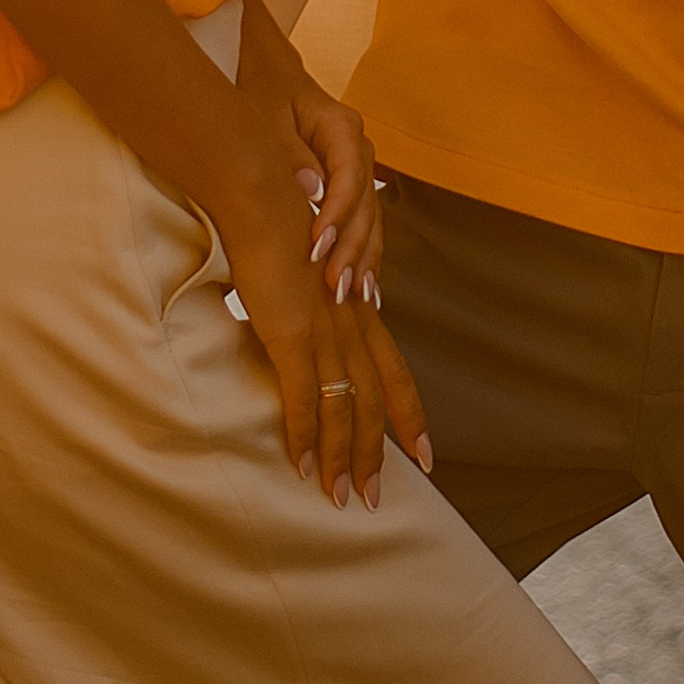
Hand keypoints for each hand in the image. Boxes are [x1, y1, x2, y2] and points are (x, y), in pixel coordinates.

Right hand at [210, 137, 431, 508]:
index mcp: (353, 304)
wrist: (262, 184)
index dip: (407, 411)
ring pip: (344, 407)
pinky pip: (303, 398)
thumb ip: (307, 289)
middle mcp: (348, 318)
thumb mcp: (302, 256)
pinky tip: (301, 467)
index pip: (391, 367)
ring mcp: (323, 327)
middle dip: (382, 450)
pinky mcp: (290, 332)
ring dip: (343, 458)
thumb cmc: (276, 209)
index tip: (421, 449)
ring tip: (344, 499)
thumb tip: (300, 306)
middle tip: (385, 495)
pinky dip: (303, 436)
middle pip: (377, 396)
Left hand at [237, 0, 381, 304]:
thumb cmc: (261, 90)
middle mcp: (357, 149)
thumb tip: (311, 190)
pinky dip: (363, 255)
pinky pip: (362, 224)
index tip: (318, 245)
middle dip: (353, 247)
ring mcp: (357, 169)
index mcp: (341, 126)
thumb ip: (287, 151)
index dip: (337, 213)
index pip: (349, 175)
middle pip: (365, 203)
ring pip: (370, 218)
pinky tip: (365, 288)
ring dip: (363, 258)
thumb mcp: (264, 113)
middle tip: (336, 286)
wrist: (266, 74)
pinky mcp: (348, 188)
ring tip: (356, 297)